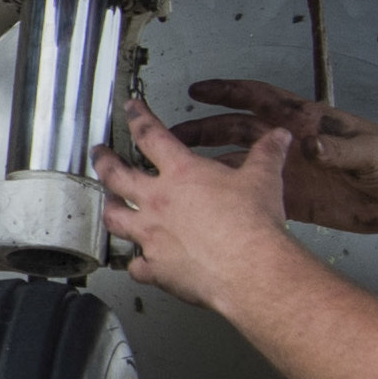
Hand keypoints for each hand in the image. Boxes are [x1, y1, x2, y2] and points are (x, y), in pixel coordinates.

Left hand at [100, 98, 321, 316]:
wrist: (251, 268)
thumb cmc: (254, 226)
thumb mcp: (265, 179)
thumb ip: (267, 155)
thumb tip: (278, 139)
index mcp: (182, 174)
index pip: (151, 134)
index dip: (138, 117)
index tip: (130, 109)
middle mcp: (159, 202)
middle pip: (117, 175)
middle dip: (104, 160)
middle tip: (99, 154)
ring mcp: (152, 236)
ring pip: (115, 218)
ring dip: (110, 208)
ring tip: (108, 204)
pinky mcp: (156, 269)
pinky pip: (135, 265)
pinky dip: (136, 263)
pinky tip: (139, 263)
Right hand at [162, 79, 377, 237]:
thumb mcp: (368, 152)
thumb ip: (338, 150)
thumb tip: (312, 145)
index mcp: (309, 122)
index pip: (261, 99)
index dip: (228, 92)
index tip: (200, 90)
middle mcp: (295, 145)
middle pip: (239, 132)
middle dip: (205, 131)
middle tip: (173, 135)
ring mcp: (295, 173)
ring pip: (243, 165)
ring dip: (213, 166)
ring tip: (181, 172)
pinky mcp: (301, 200)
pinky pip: (259, 196)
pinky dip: (235, 198)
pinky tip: (213, 205)